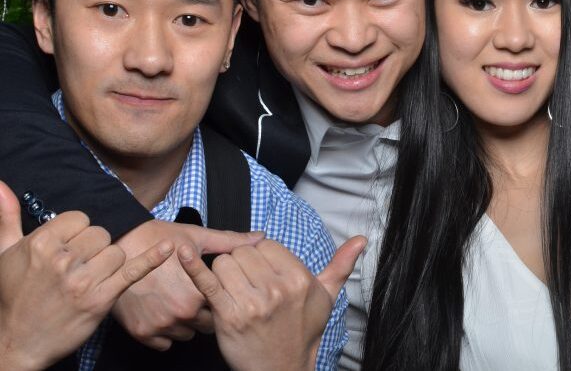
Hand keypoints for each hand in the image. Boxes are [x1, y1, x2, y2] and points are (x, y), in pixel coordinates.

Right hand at [0, 181, 171, 370]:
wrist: (16, 343)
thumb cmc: (12, 297)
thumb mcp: (3, 254)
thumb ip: (7, 217)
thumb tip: (1, 184)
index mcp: (41, 243)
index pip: (80, 219)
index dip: (77, 233)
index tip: (69, 248)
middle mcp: (62, 259)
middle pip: (100, 234)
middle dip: (93, 249)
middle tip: (75, 269)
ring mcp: (83, 280)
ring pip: (116, 253)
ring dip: (107, 265)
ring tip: (86, 281)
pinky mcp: (100, 299)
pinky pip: (132, 271)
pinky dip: (152, 259)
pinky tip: (168, 248)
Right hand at [112, 220, 262, 349]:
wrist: (115, 247)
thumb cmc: (157, 239)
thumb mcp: (196, 237)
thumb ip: (231, 242)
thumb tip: (260, 236)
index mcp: (196, 294)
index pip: (223, 308)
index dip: (220, 297)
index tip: (212, 287)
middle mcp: (179, 315)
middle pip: (207, 325)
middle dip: (205, 312)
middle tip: (195, 293)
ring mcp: (158, 326)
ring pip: (186, 334)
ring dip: (187, 322)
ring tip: (177, 299)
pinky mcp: (141, 333)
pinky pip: (164, 343)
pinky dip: (166, 331)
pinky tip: (163, 310)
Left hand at [179, 235, 365, 370]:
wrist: (281, 370)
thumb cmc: (302, 331)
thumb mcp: (326, 298)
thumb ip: (341, 266)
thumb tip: (362, 240)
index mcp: (300, 280)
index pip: (267, 245)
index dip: (260, 256)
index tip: (262, 271)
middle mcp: (278, 290)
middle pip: (244, 252)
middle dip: (240, 264)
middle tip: (247, 284)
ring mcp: (252, 304)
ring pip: (225, 264)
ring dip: (222, 274)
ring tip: (233, 292)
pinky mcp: (227, 317)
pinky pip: (207, 283)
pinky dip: (191, 267)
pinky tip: (181, 252)